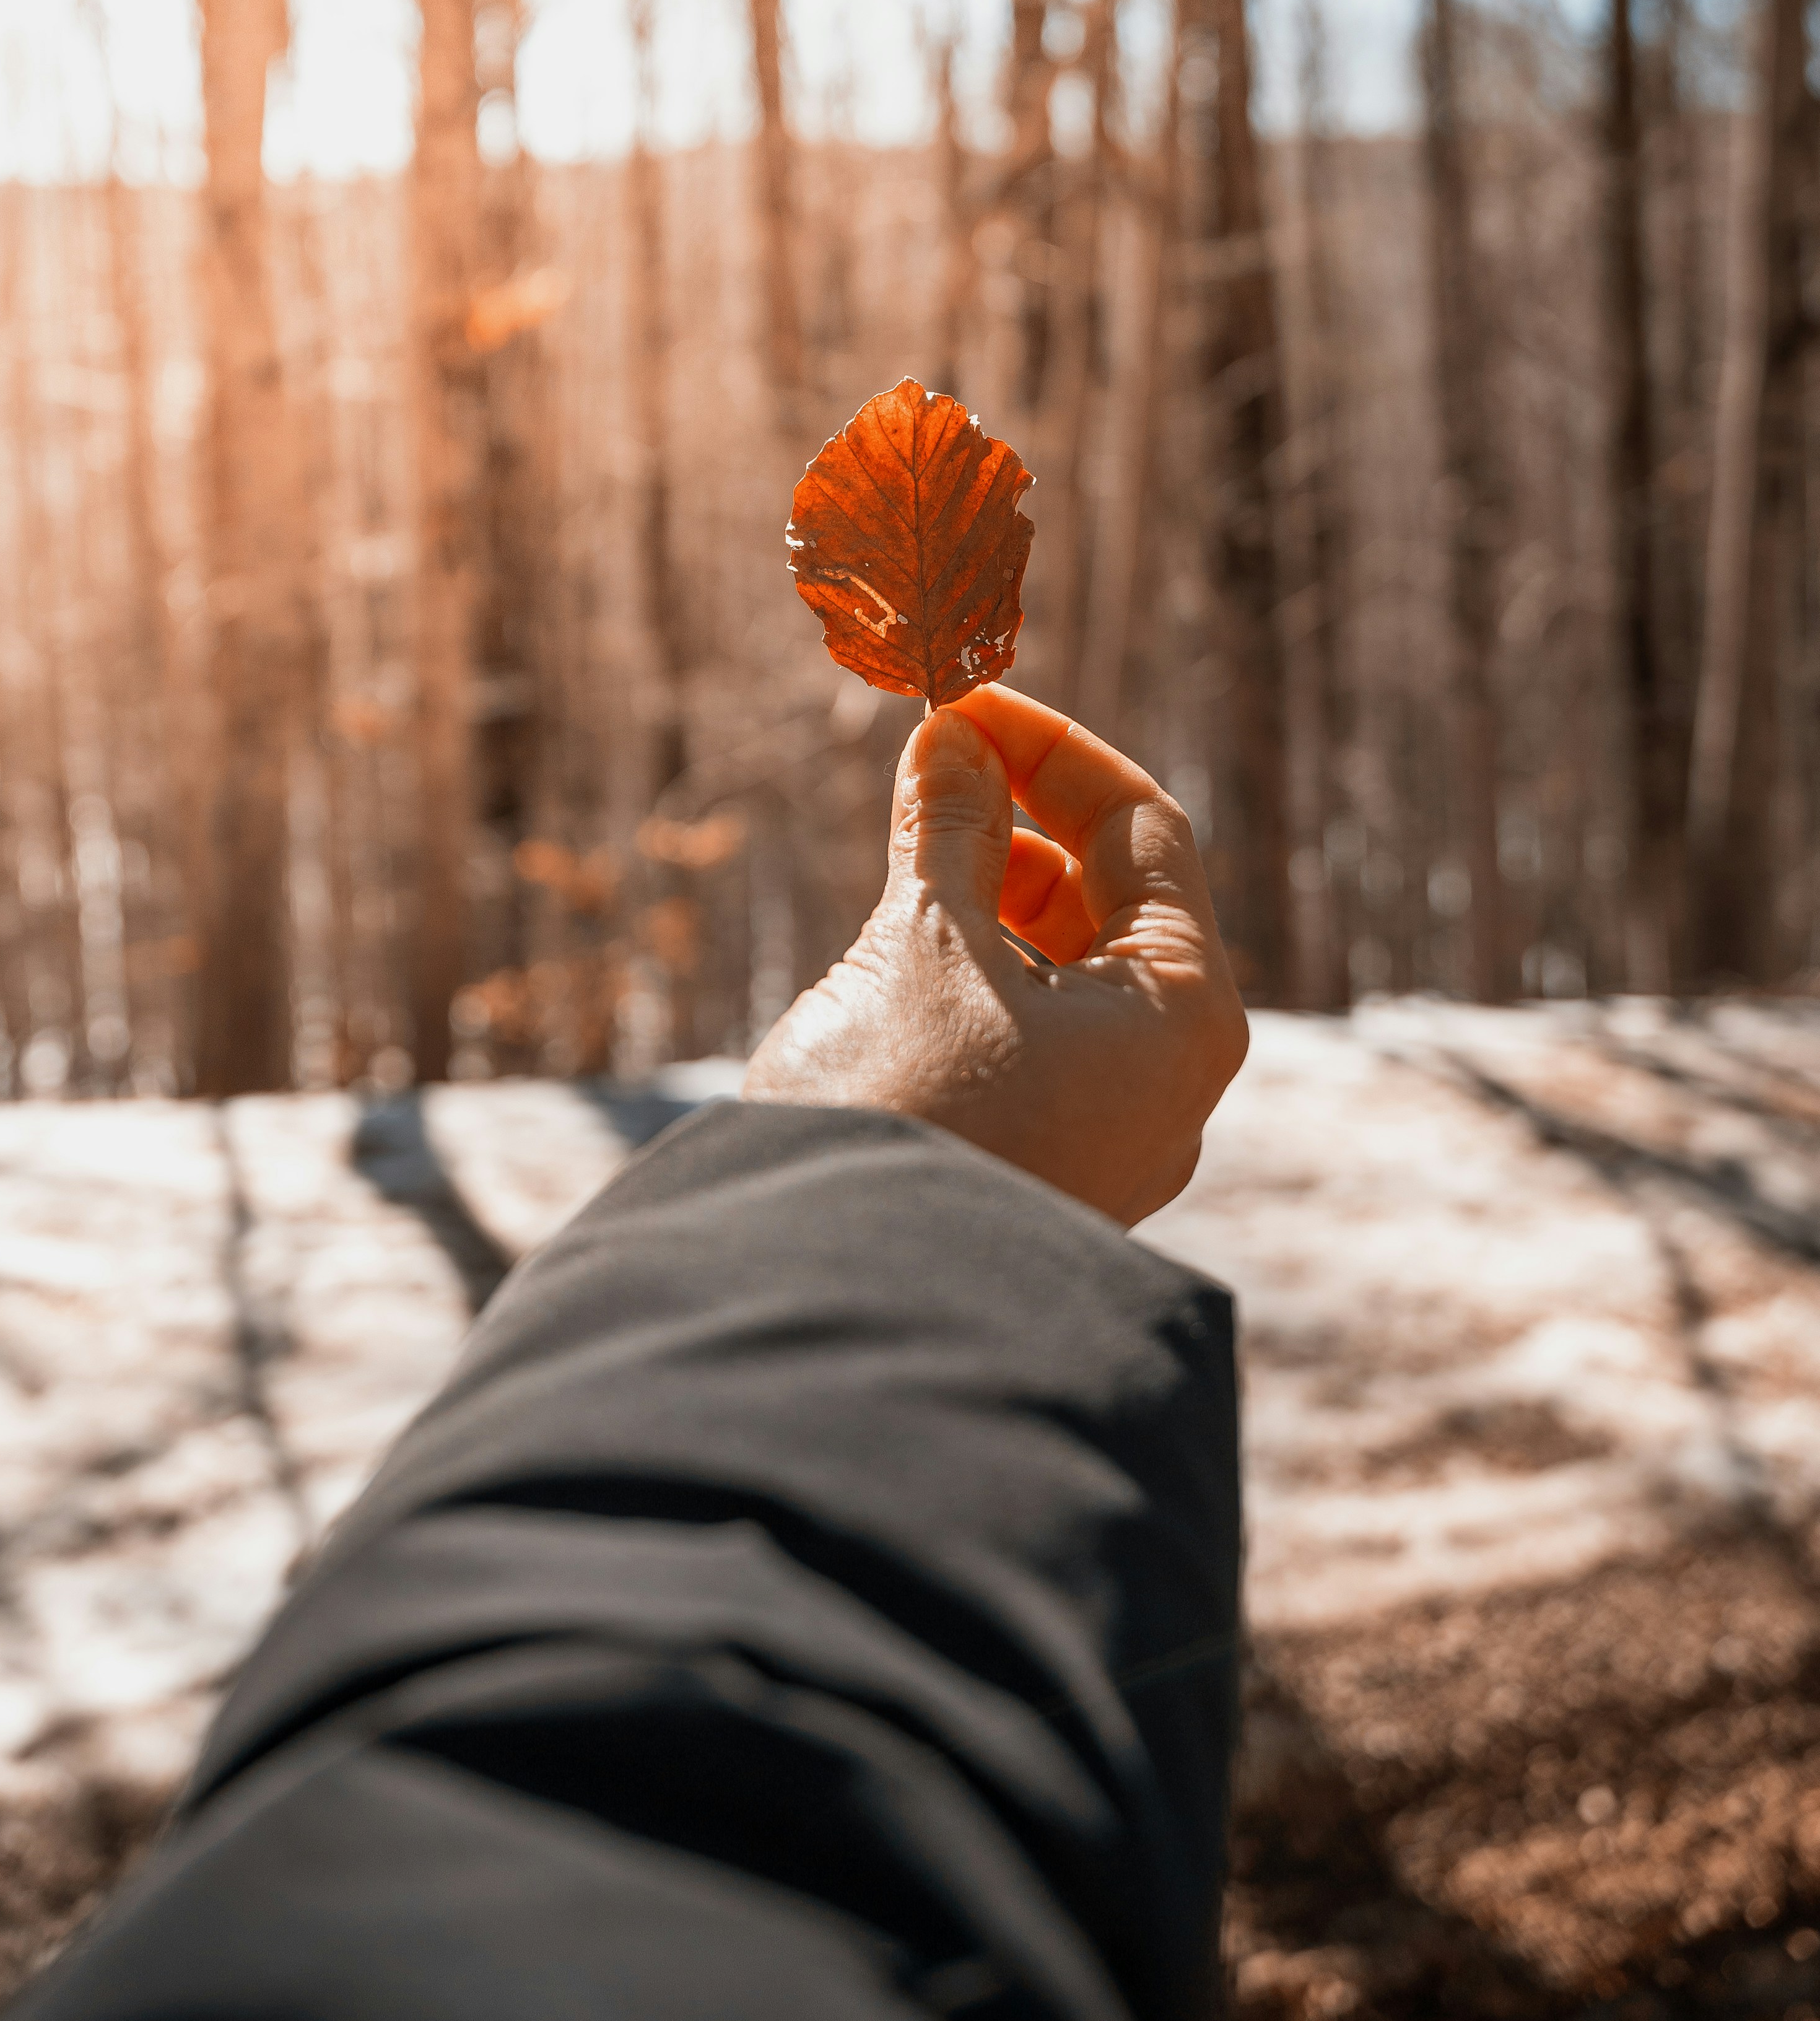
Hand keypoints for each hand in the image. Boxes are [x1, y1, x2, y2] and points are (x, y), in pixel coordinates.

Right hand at [743, 685, 1247, 1226]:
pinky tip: (900, 964)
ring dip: (989, 902)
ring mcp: (1109, 1139)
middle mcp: (1170, 1081)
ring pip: (1065, 976)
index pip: (1143, 832)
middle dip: (1018, 827)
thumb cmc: (903, 1115)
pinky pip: (1029, 1046)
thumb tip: (955, 744)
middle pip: (1112, 903)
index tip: (960, 706)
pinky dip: (975, 981)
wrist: (838, 1313)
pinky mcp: (1043, 1177)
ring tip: (903, 864)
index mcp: (1182, 1012)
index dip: (1050, 751)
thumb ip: (950, 831)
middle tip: (923, 775)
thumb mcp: (923, 943)